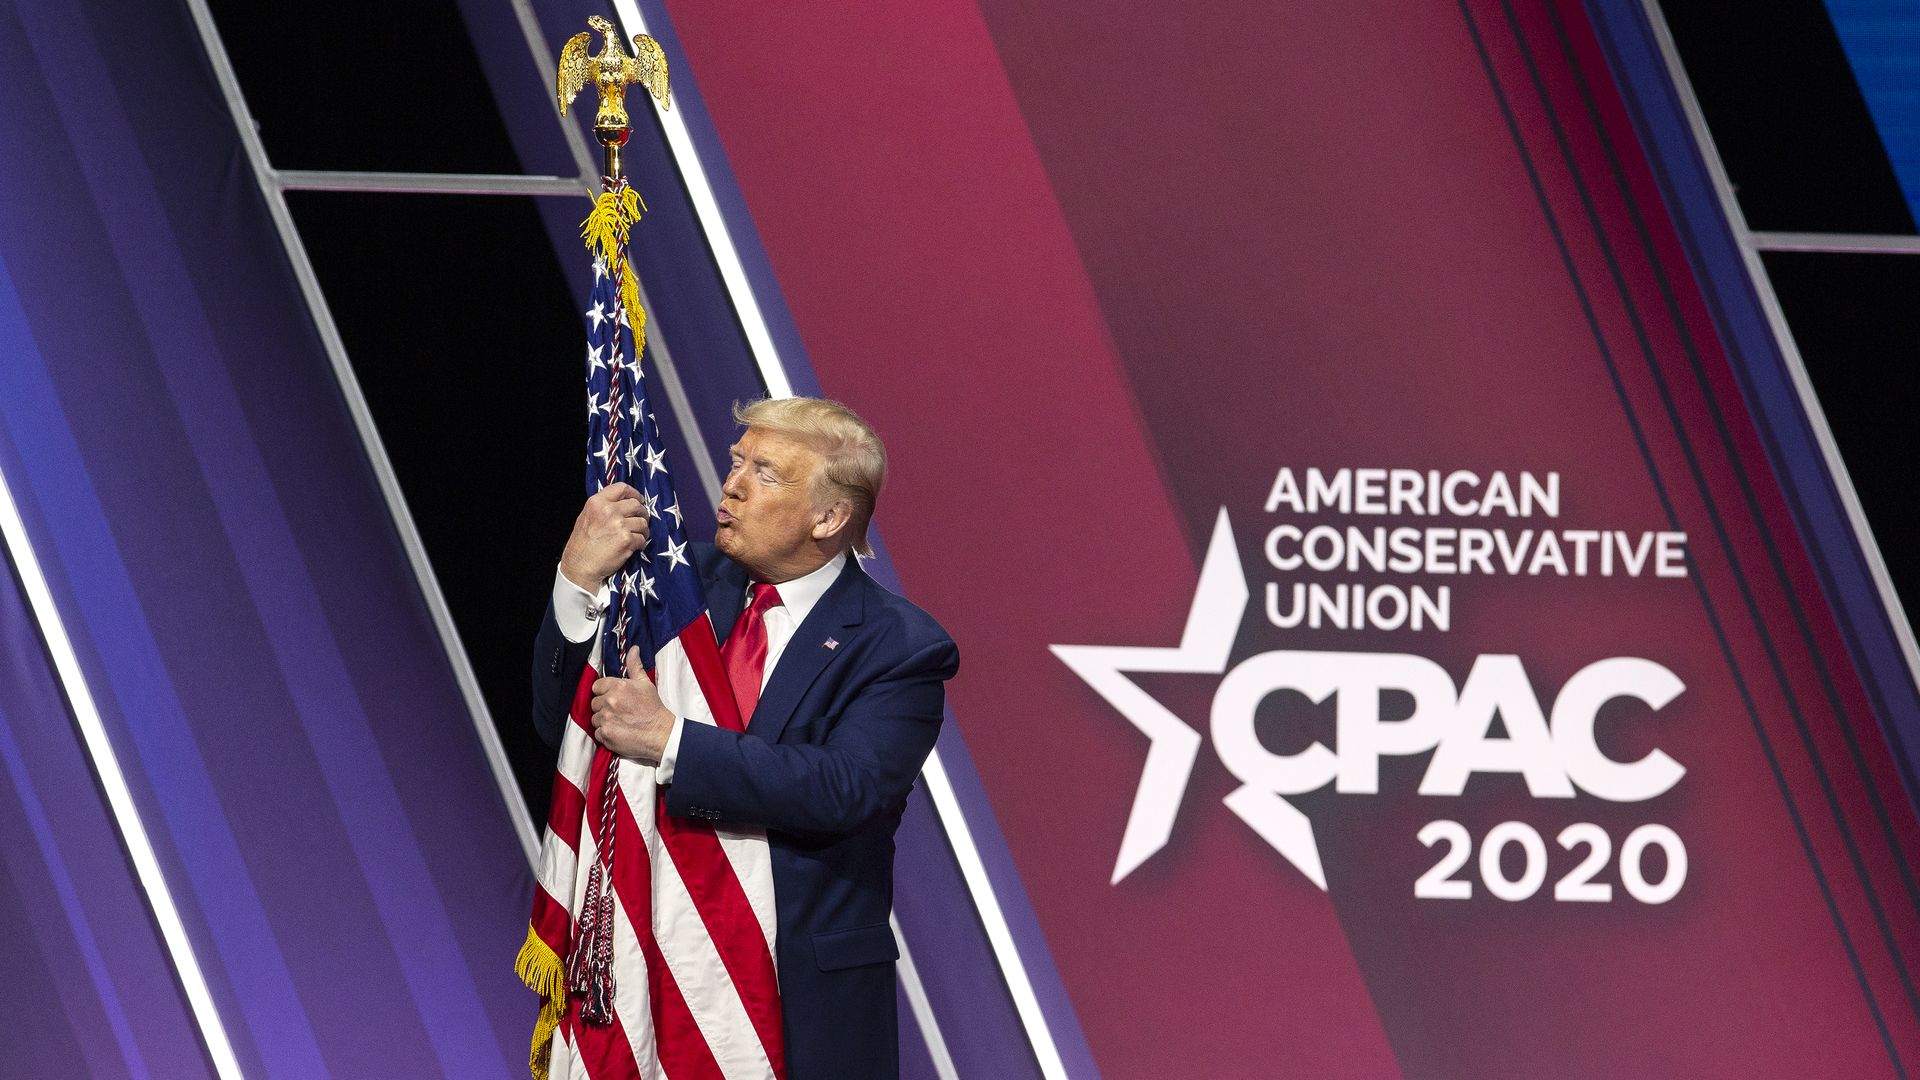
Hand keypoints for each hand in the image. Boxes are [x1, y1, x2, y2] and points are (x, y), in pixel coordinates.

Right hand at [560, 483, 649, 589]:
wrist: (580, 565)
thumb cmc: (582, 543)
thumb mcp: (586, 516)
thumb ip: (603, 506)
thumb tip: (624, 502)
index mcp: (597, 502)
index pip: (622, 488)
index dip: (634, 493)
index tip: (639, 500)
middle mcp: (608, 511)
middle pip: (636, 505)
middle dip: (642, 513)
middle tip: (641, 520)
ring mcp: (619, 525)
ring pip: (643, 522)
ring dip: (643, 530)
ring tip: (637, 536)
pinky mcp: (627, 540)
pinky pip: (642, 538)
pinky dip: (641, 543)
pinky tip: (635, 546)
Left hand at [590, 647, 675, 761]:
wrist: (661, 733)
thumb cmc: (654, 709)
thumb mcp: (645, 684)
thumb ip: (635, 666)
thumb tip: (633, 649)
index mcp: (618, 686)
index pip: (597, 686)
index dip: (604, 692)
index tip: (613, 697)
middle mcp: (610, 701)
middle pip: (594, 703)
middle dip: (604, 706)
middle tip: (618, 711)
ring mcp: (606, 718)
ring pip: (595, 718)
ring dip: (604, 720)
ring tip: (619, 722)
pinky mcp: (606, 734)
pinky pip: (598, 733)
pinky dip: (606, 733)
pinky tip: (618, 731)